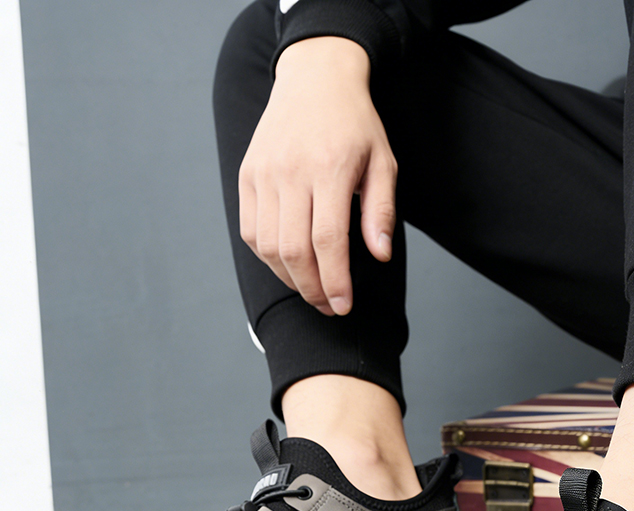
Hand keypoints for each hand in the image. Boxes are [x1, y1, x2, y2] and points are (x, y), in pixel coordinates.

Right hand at [238, 37, 396, 315]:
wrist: (315, 79)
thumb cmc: (355, 125)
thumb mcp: (384, 162)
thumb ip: (381, 212)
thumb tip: (379, 256)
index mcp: (329, 168)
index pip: (328, 241)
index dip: (335, 281)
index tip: (344, 306)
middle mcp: (290, 172)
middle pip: (294, 250)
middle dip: (313, 289)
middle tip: (330, 306)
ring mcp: (264, 174)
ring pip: (268, 246)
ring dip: (290, 278)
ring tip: (313, 290)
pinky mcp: (248, 176)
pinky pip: (251, 231)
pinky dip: (268, 258)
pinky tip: (290, 266)